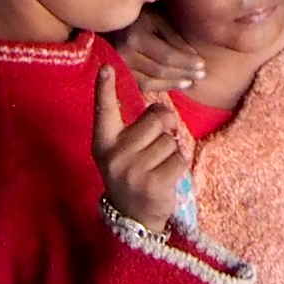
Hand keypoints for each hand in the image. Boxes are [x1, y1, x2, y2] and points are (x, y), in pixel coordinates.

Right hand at [93, 76, 194, 234]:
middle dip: (164, 129)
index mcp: (104, 142)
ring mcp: (131, 170)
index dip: (104, 88)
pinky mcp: (151, 184)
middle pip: (155, 120)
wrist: (133, 216)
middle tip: (155, 148)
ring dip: (171, 151)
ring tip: (157, 167)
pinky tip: (165, 177)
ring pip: (170, 140)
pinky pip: (179, 158)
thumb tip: (167, 114)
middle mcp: (114, 154)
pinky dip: (178, 166)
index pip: (104, 110)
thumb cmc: (134, 172)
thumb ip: (142, 126)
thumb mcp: (127, 149)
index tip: (105, 67)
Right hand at [107, 12, 207, 92]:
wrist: (112, 17)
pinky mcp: (119, 72)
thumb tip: (193, 55)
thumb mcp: (158, 17)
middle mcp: (125, 53)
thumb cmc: (140, 13)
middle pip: (160, 70)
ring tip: (190, 82)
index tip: (203, 64)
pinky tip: (174, 84)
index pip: (167, 55)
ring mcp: (120, 64)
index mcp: (137, 36)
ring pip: (151, 81)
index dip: (186, 62)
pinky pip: (141, 85)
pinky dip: (160, 86)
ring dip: (173, 82)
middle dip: (184, 73)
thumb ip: (174, 36)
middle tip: (202, 75)